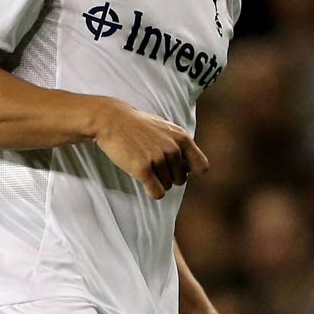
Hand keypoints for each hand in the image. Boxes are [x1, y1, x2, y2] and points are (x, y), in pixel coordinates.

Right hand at [92, 98, 208, 198]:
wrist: (112, 120)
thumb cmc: (139, 126)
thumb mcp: (166, 129)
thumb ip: (181, 145)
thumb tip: (194, 168)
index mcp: (182, 138)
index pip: (201, 167)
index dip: (190, 171)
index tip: (179, 169)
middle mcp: (173, 148)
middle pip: (181, 180)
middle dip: (169, 177)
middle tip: (153, 164)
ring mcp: (158, 158)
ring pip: (168, 186)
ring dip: (156, 181)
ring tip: (144, 164)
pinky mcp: (142, 168)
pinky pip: (157, 192)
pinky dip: (152, 191)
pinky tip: (144, 180)